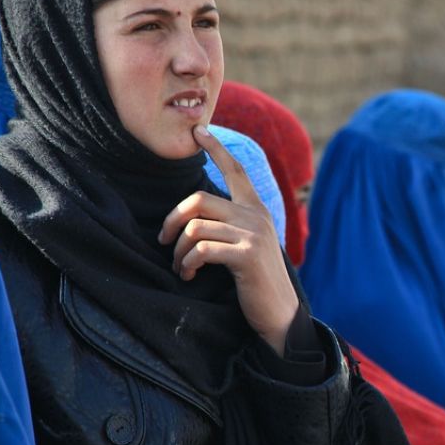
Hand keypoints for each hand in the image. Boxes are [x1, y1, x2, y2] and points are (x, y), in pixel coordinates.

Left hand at [159, 125, 297, 353]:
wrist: (279, 314)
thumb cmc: (256, 281)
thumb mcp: (247, 245)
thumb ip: (231, 225)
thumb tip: (194, 217)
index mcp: (256, 209)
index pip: (236, 170)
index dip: (216, 149)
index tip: (199, 131)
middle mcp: (257, 216)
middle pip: (199, 200)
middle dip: (172, 220)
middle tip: (164, 241)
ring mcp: (253, 234)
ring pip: (195, 227)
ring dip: (178, 251)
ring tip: (180, 268)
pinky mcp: (247, 255)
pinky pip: (201, 249)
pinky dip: (187, 264)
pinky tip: (189, 276)